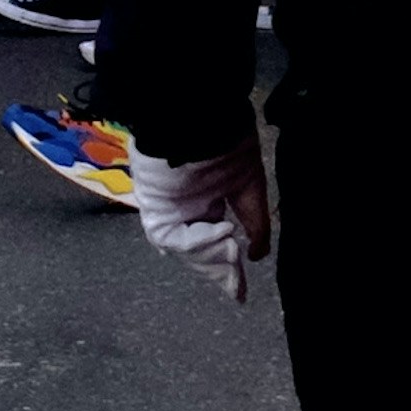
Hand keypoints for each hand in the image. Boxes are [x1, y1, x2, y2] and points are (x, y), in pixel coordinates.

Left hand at [132, 144, 269, 301]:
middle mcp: (186, 207)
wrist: (201, 119)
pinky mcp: (154, 208)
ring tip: (233, 263)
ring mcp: (168, 210)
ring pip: (187, 249)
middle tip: (237, 291)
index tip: (241, 291)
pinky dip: (199, 240)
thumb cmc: (228, 145)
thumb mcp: (250, 189)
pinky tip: (223, 233)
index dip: (227, 263)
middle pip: (199, 251)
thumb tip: (256, 257)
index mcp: (207, 199)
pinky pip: (173, 236)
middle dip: (219, 270)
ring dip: (211, 259)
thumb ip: (256, 226)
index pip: (215, 240)